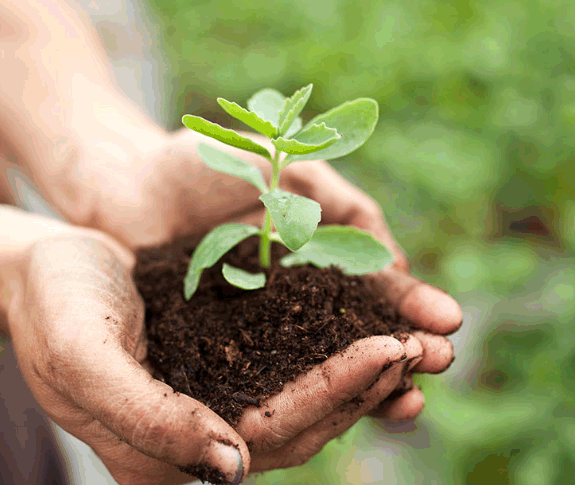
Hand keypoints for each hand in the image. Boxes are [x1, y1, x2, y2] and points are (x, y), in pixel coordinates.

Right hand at [0, 212, 430, 482]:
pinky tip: (371, 324)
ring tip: (418, 342)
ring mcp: (212, 398)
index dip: (334, 397)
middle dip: (367, 387)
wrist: (35, 265)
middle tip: (426, 347)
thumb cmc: (51, 308)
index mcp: (166, 452)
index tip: (388, 352)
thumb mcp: (85, 360)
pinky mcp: (220, 358)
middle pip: (302, 423)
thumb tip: (235, 470)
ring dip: (363, 372)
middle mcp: (198, 435)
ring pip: (304, 396)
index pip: (269, 435)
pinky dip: (332, 346)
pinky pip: (289, 360)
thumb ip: (152, 422)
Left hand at [78, 129, 461, 420]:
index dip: (411, 305)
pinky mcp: (217, 349)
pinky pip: (263, 374)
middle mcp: (293, 298)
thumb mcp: (287, 167)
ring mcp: (258, 327)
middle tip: (442, 365)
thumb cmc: (205, 162)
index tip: (449, 321)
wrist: (125, 180)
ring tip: (406, 401)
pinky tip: (328, 411)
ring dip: (365, 382)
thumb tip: (393, 265)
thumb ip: (343, 206)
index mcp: (316, 254)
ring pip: (319, 363)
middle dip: (402, 349)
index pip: (375, 286)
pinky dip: (298, 393)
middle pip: (357, 333)